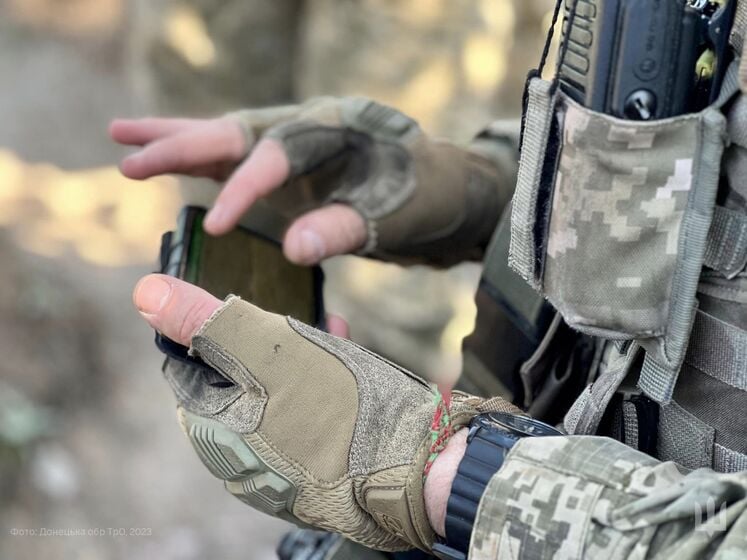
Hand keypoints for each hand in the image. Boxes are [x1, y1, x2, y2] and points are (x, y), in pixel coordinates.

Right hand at [113, 97, 509, 266]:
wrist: (447, 189)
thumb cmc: (429, 196)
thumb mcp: (397, 213)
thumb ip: (345, 227)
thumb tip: (292, 249)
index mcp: (335, 126)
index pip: (274, 155)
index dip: (242, 190)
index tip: (212, 227)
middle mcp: (307, 127)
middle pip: (234, 130)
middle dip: (180, 144)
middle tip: (125, 154)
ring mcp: (295, 146)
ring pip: (226, 139)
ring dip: (175, 142)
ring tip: (121, 140)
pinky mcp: (292, 169)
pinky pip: (237, 162)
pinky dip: (201, 165)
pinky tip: (170, 167)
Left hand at [133, 273, 482, 550]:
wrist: (418, 468)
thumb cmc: (338, 408)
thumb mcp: (267, 350)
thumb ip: (206, 322)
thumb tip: (145, 292)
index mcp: (213, 431)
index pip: (188, 362)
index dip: (212, 321)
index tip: (240, 296)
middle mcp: (240, 454)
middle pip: (235, 372)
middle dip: (264, 333)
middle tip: (293, 311)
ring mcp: (280, 461)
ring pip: (276, 385)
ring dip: (296, 347)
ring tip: (327, 324)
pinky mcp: (317, 459)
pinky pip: (307, 407)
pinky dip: (321, 374)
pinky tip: (344, 348)